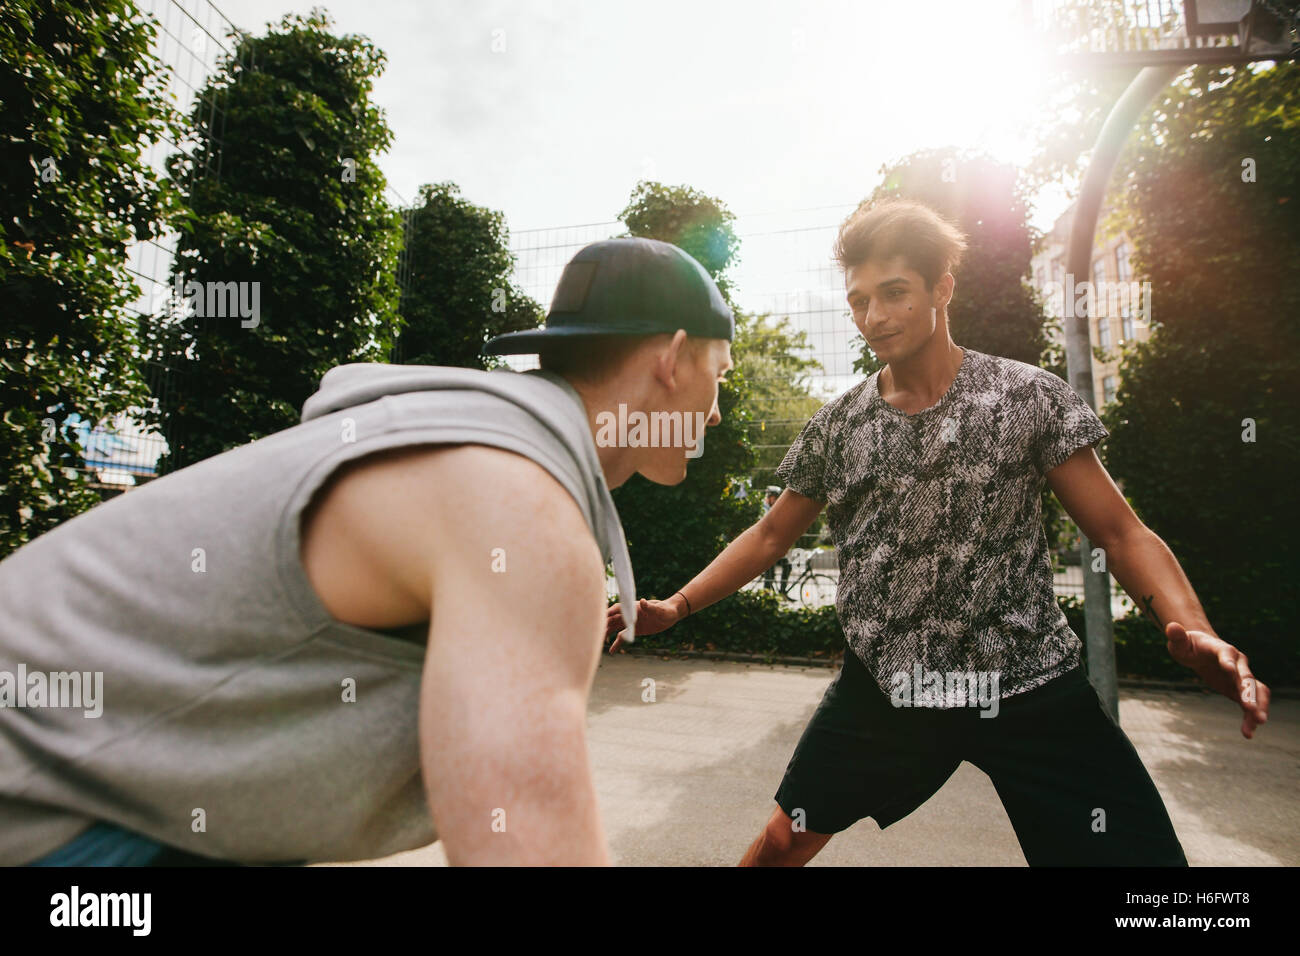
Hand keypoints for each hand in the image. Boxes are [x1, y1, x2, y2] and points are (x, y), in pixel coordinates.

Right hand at [604, 596, 684, 653]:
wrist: (670, 615)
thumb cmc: (665, 609)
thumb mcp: (659, 609)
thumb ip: (650, 607)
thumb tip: (643, 601)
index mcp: (633, 607)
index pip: (618, 608)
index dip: (609, 612)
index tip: (601, 617)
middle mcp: (629, 614)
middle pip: (612, 619)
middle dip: (604, 624)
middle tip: (595, 632)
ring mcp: (630, 623)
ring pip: (614, 627)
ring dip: (606, 633)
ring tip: (598, 641)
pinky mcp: (633, 630)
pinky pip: (622, 637)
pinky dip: (616, 643)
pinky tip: (611, 651)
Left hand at [1165, 621, 1269, 738]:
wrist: (1201, 651)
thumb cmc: (1189, 645)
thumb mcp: (1180, 643)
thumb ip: (1177, 637)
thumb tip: (1171, 626)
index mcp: (1221, 648)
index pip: (1227, 654)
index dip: (1229, 662)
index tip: (1231, 671)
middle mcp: (1237, 662)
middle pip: (1246, 677)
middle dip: (1249, 693)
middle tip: (1251, 709)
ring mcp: (1241, 676)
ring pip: (1256, 691)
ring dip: (1258, 706)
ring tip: (1258, 723)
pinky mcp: (1240, 690)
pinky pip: (1250, 703)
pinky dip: (1250, 717)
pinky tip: (1248, 732)